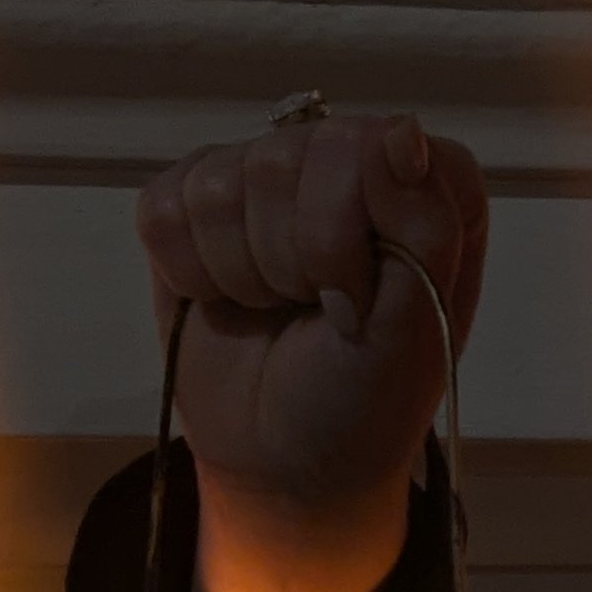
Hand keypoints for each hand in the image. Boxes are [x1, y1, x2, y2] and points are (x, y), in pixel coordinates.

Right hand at [136, 113, 488, 591]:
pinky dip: (190, 274)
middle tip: (318, 316)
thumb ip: (425, 230)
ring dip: (244, 274)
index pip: (377, 146)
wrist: (284, 460)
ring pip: (222, 180)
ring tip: (277, 313)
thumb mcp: (417, 333)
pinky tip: (226, 301)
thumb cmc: (365, 403)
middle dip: (295, 261)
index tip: (358, 305)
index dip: (351, 233)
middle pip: (287, 157)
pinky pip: (165, 207)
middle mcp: (348, 161)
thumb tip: (401, 131)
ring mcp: (266, 174)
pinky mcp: (192, 201)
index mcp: (426, 188)